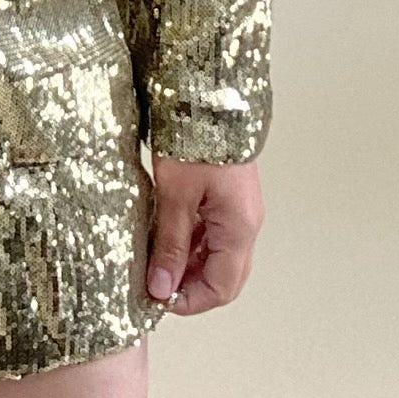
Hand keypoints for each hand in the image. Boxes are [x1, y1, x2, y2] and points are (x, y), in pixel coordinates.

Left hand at [146, 154, 263, 314]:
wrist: (208, 96)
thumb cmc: (195, 140)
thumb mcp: (175, 196)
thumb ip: (170, 244)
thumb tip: (161, 288)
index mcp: (239, 227)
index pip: (222, 287)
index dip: (191, 301)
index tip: (159, 300)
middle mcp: (245, 223)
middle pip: (224, 275)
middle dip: (190, 286)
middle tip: (154, 284)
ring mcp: (238, 210)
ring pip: (216, 254)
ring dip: (188, 263)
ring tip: (153, 260)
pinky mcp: (227, 197)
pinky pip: (212, 233)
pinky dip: (190, 242)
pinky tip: (163, 237)